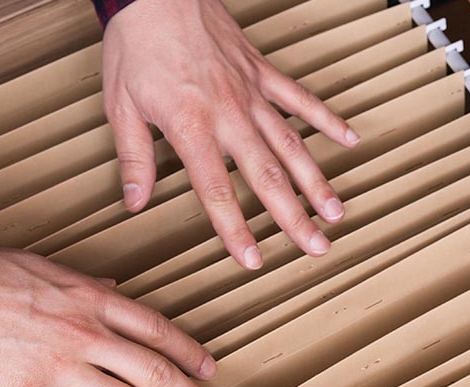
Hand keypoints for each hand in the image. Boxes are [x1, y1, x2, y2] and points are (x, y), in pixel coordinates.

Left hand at [102, 0, 360, 269]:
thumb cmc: (136, 43)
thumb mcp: (121, 105)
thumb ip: (134, 158)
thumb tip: (135, 203)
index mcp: (191, 127)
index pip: (217, 191)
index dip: (236, 230)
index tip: (253, 260)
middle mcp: (229, 114)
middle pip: (268, 176)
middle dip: (294, 217)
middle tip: (315, 249)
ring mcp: (251, 92)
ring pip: (291, 144)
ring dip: (316, 181)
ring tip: (335, 213)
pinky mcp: (261, 71)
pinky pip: (300, 99)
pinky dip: (326, 119)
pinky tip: (349, 139)